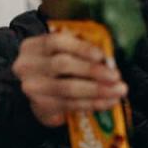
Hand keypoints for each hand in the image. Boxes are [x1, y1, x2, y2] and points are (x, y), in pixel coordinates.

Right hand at [12, 32, 127, 126]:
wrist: (43, 91)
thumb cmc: (62, 67)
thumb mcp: (67, 52)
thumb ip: (84, 51)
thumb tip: (109, 62)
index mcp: (35, 46)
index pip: (56, 42)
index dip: (81, 48)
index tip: (101, 56)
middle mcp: (28, 65)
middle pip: (62, 65)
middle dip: (93, 71)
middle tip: (116, 77)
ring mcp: (33, 87)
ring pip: (67, 88)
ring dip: (97, 90)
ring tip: (118, 91)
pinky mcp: (41, 106)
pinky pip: (70, 104)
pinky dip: (93, 103)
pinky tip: (109, 102)